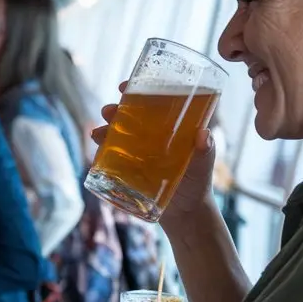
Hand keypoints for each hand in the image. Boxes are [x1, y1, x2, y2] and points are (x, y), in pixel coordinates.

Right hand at [90, 81, 216, 231]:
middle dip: (116, 111)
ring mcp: (139, 153)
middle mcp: (152, 136)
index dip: (138, 91)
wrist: (187, 215)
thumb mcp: (203, 166)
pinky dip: (102, 153)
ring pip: (118, 135)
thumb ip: (206, 151)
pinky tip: (96, 152)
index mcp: (170, 128)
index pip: (152, 102)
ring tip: (97, 133)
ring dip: (105, 131)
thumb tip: (204, 135)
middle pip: (130, 117)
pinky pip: (112, 157)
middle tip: (107, 111)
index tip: (125, 86)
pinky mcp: (130, 170)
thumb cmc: (198, 184)